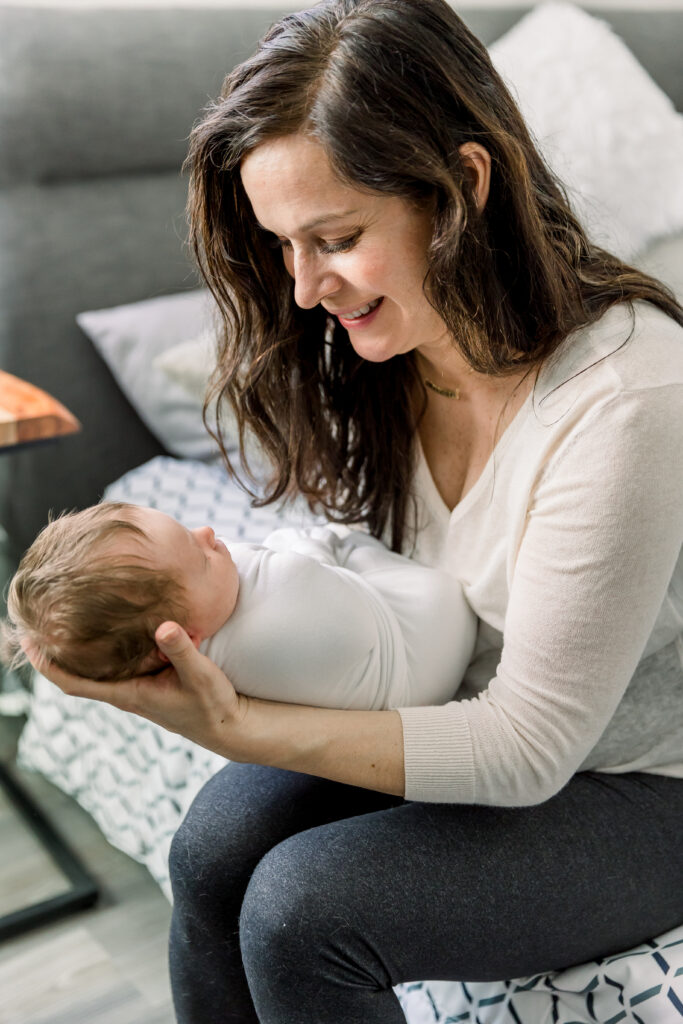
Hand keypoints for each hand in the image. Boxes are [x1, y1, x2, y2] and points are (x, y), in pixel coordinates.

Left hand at [22, 622, 248, 756]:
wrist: (230, 726)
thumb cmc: (213, 706)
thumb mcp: (199, 675)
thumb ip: (182, 650)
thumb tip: (164, 626)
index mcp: (127, 693)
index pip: (72, 683)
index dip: (47, 664)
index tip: (29, 639)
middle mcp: (125, 691)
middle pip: (75, 673)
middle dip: (53, 649)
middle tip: (36, 617)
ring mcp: (136, 686)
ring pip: (95, 667)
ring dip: (76, 647)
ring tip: (62, 614)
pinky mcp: (149, 679)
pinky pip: (116, 662)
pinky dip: (103, 645)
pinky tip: (107, 624)